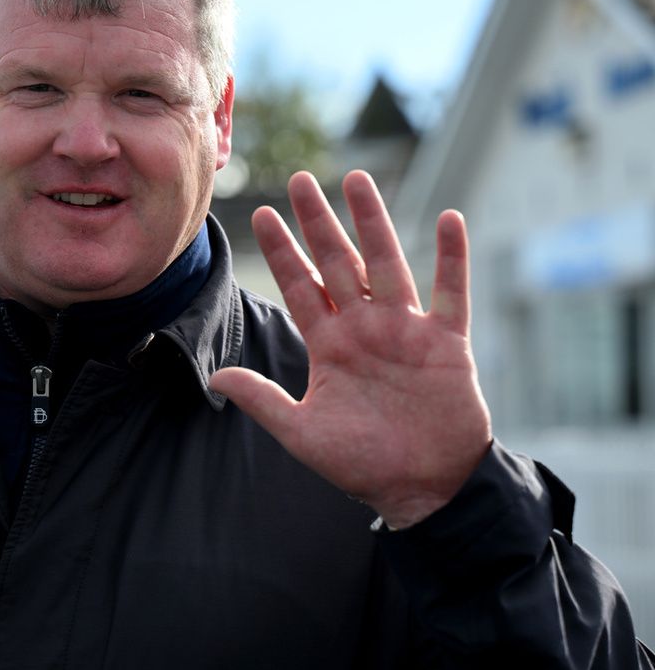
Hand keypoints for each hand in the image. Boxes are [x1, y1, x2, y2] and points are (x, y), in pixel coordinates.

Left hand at [210, 171, 491, 527]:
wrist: (423, 489)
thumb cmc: (362, 465)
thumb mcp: (302, 433)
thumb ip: (263, 400)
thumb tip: (216, 377)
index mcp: (329, 345)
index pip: (300, 287)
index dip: (282, 251)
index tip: (262, 215)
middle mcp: (364, 328)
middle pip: (337, 263)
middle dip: (318, 222)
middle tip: (299, 179)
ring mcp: (406, 331)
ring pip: (386, 264)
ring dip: (373, 223)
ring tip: (357, 180)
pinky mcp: (447, 342)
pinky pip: (450, 292)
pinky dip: (452, 258)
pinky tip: (448, 219)